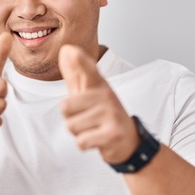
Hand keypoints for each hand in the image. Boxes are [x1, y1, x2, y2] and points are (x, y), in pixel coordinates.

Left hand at [58, 45, 139, 163]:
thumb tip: (65, 50)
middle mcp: (106, 96)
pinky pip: (81, 141)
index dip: (80, 61)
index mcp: (99, 86)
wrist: (129, 141)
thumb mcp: (90, 92)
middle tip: (88, 120)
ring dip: (79, 133)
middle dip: (71, 119)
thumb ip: (76, 73)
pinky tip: (98, 140)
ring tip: (93, 129)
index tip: (70, 49)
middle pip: (65, 108)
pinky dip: (85, 144)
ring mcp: (111, 114)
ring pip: (71, 126)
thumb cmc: (104, 115)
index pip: (88, 70)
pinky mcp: (112, 134)